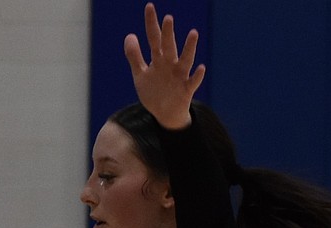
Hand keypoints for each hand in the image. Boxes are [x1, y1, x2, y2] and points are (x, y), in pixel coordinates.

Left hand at [123, 2, 205, 129]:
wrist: (165, 114)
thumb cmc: (154, 92)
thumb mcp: (140, 75)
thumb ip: (134, 56)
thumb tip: (129, 35)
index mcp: (158, 60)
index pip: (154, 38)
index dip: (151, 24)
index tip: (149, 6)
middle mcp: (170, 64)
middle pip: (169, 47)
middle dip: (168, 34)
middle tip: (167, 18)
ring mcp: (180, 76)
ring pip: (186, 60)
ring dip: (189, 48)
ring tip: (193, 33)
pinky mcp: (186, 90)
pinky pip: (193, 82)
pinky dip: (198, 76)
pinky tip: (201, 68)